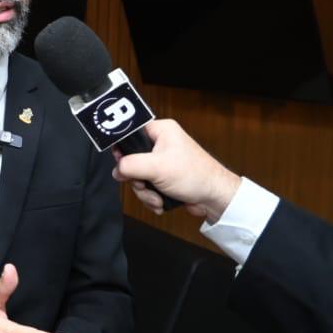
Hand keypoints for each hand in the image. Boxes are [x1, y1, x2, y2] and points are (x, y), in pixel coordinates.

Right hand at [111, 119, 240, 221]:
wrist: (215, 198)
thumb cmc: (195, 175)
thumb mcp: (157, 167)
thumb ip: (130, 165)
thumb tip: (117, 170)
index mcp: (161, 131)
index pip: (131, 133)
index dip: (123, 149)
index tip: (122, 162)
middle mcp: (161, 144)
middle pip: (131, 160)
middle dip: (137, 179)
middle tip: (145, 184)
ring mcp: (162, 162)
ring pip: (137, 176)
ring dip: (145, 192)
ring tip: (157, 197)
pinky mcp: (164, 178)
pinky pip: (146, 187)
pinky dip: (151, 197)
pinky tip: (161, 202)